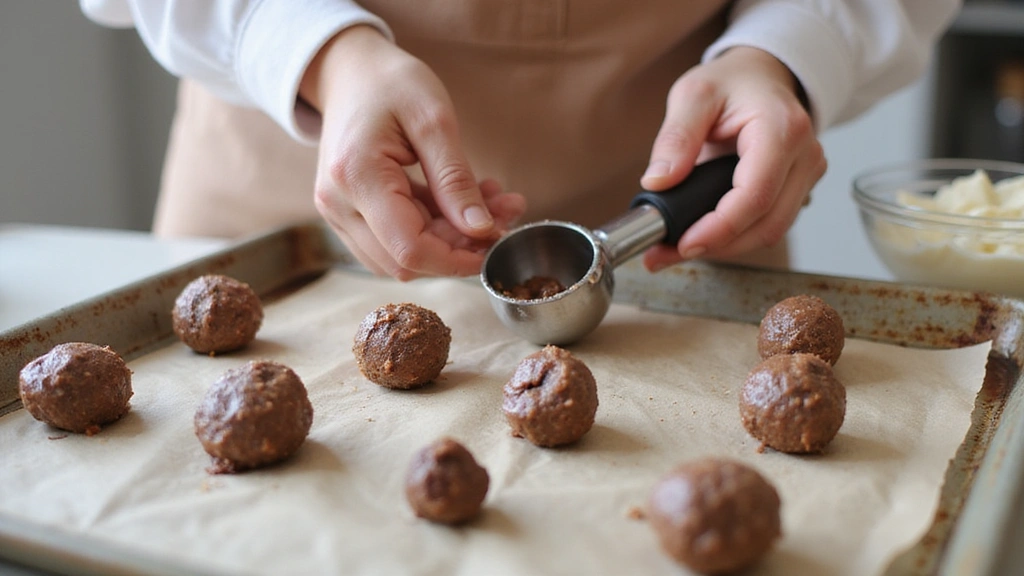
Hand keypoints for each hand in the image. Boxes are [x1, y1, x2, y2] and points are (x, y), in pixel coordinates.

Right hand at [300, 26, 525, 279]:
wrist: (350, 70)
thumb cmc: (391, 83)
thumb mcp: (434, 120)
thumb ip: (456, 180)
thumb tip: (481, 230)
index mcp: (357, 176)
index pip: (409, 247)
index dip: (457, 258)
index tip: (497, 241)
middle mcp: (337, 203)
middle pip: (404, 259)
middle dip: (459, 247)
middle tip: (504, 213)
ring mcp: (337, 211)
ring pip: (398, 257)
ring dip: (447, 242)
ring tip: (487, 204)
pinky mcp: (347, 212)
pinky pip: (391, 240)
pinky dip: (430, 231)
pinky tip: (459, 202)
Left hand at [639, 46, 826, 271]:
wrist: (761, 76)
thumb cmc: (731, 82)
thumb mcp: (693, 95)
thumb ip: (676, 137)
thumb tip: (658, 181)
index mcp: (782, 129)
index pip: (755, 195)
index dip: (720, 228)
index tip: (683, 244)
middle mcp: (805, 156)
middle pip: (767, 224)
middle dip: (716, 247)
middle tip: (666, 253)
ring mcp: (807, 175)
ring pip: (770, 232)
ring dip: (724, 248)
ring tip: (676, 247)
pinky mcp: (799, 190)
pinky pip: (768, 225)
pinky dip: (734, 238)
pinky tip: (701, 236)